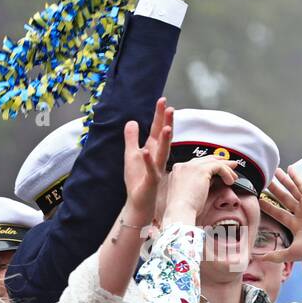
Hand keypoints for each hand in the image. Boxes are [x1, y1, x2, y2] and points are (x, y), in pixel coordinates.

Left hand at [121, 96, 173, 227]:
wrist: (138, 202)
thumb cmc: (137, 180)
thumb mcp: (131, 155)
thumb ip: (132, 138)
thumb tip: (132, 121)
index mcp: (152, 149)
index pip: (157, 129)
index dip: (159, 115)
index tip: (163, 100)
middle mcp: (157, 157)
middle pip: (163, 137)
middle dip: (166, 123)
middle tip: (170, 108)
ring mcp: (156, 168)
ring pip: (162, 153)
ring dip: (165, 141)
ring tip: (166, 128)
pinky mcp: (151, 180)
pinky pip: (150, 169)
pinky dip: (148, 161)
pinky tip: (146, 151)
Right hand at [163, 153, 242, 225]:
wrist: (180, 212)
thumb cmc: (183, 209)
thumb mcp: (191, 193)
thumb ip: (200, 183)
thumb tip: (213, 179)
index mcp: (177, 171)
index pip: (196, 163)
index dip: (209, 165)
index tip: (219, 169)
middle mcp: (183, 166)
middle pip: (205, 159)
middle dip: (219, 162)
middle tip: (231, 166)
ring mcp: (191, 166)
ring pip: (213, 162)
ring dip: (226, 168)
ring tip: (234, 176)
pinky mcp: (201, 170)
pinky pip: (218, 166)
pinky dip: (227, 173)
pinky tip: (230, 181)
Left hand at [258, 166, 301, 264]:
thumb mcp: (290, 253)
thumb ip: (276, 255)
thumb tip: (260, 258)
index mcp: (296, 226)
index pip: (279, 213)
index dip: (269, 207)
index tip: (259, 200)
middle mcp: (301, 214)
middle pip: (284, 199)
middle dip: (275, 191)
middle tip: (265, 183)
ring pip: (292, 190)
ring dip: (284, 181)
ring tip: (274, 172)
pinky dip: (296, 177)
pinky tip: (289, 168)